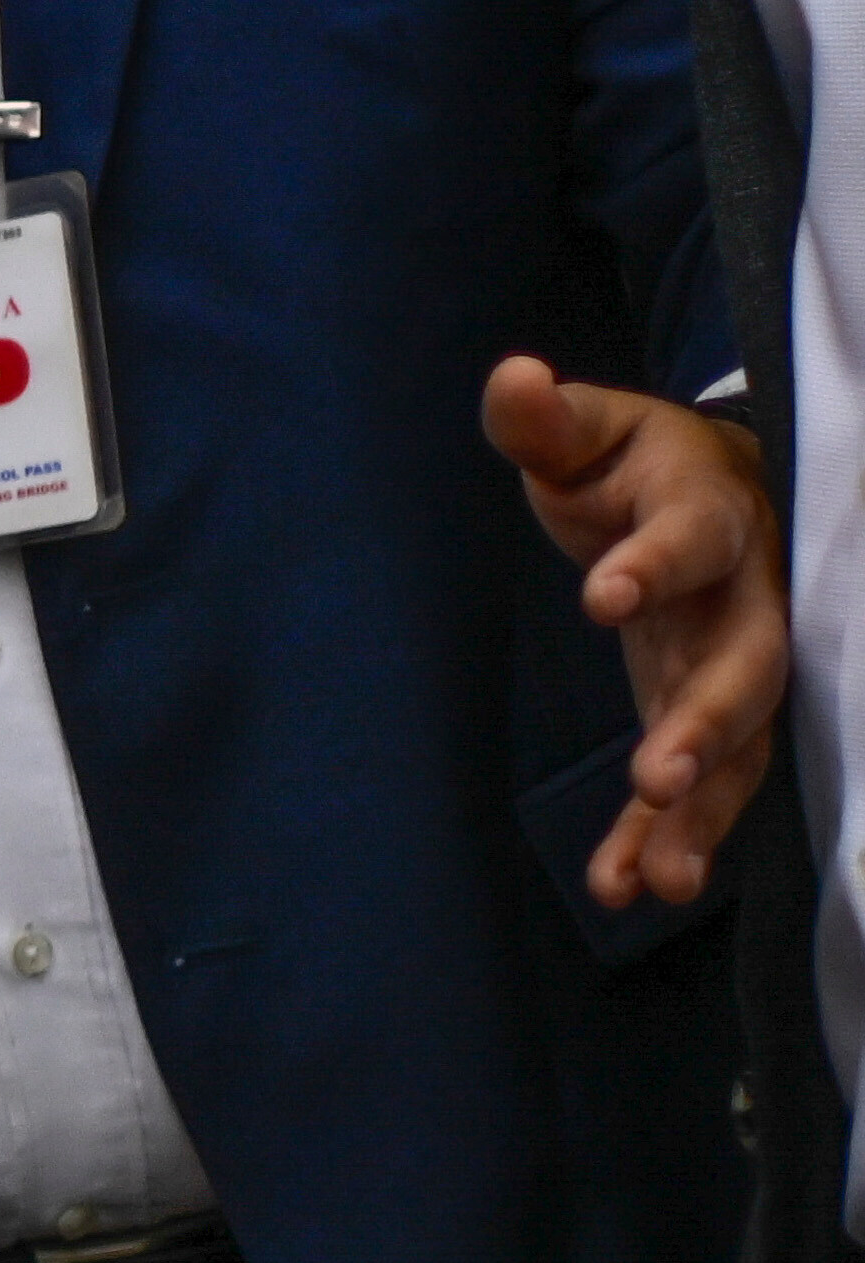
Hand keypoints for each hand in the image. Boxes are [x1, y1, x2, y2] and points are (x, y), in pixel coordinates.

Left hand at [485, 359, 782, 908]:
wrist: (716, 492)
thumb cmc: (638, 463)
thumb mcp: (590, 432)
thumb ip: (545, 421)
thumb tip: (513, 378)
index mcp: (711, 513)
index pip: (693, 537)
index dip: (655, 563)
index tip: (603, 595)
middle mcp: (746, 596)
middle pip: (748, 662)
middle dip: (709, 721)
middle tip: (658, 775)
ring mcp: (738, 661)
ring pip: (743, 744)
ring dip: (704, 811)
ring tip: (665, 878)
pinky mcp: (710, 712)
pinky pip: (705, 784)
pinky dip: (668, 835)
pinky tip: (625, 885)